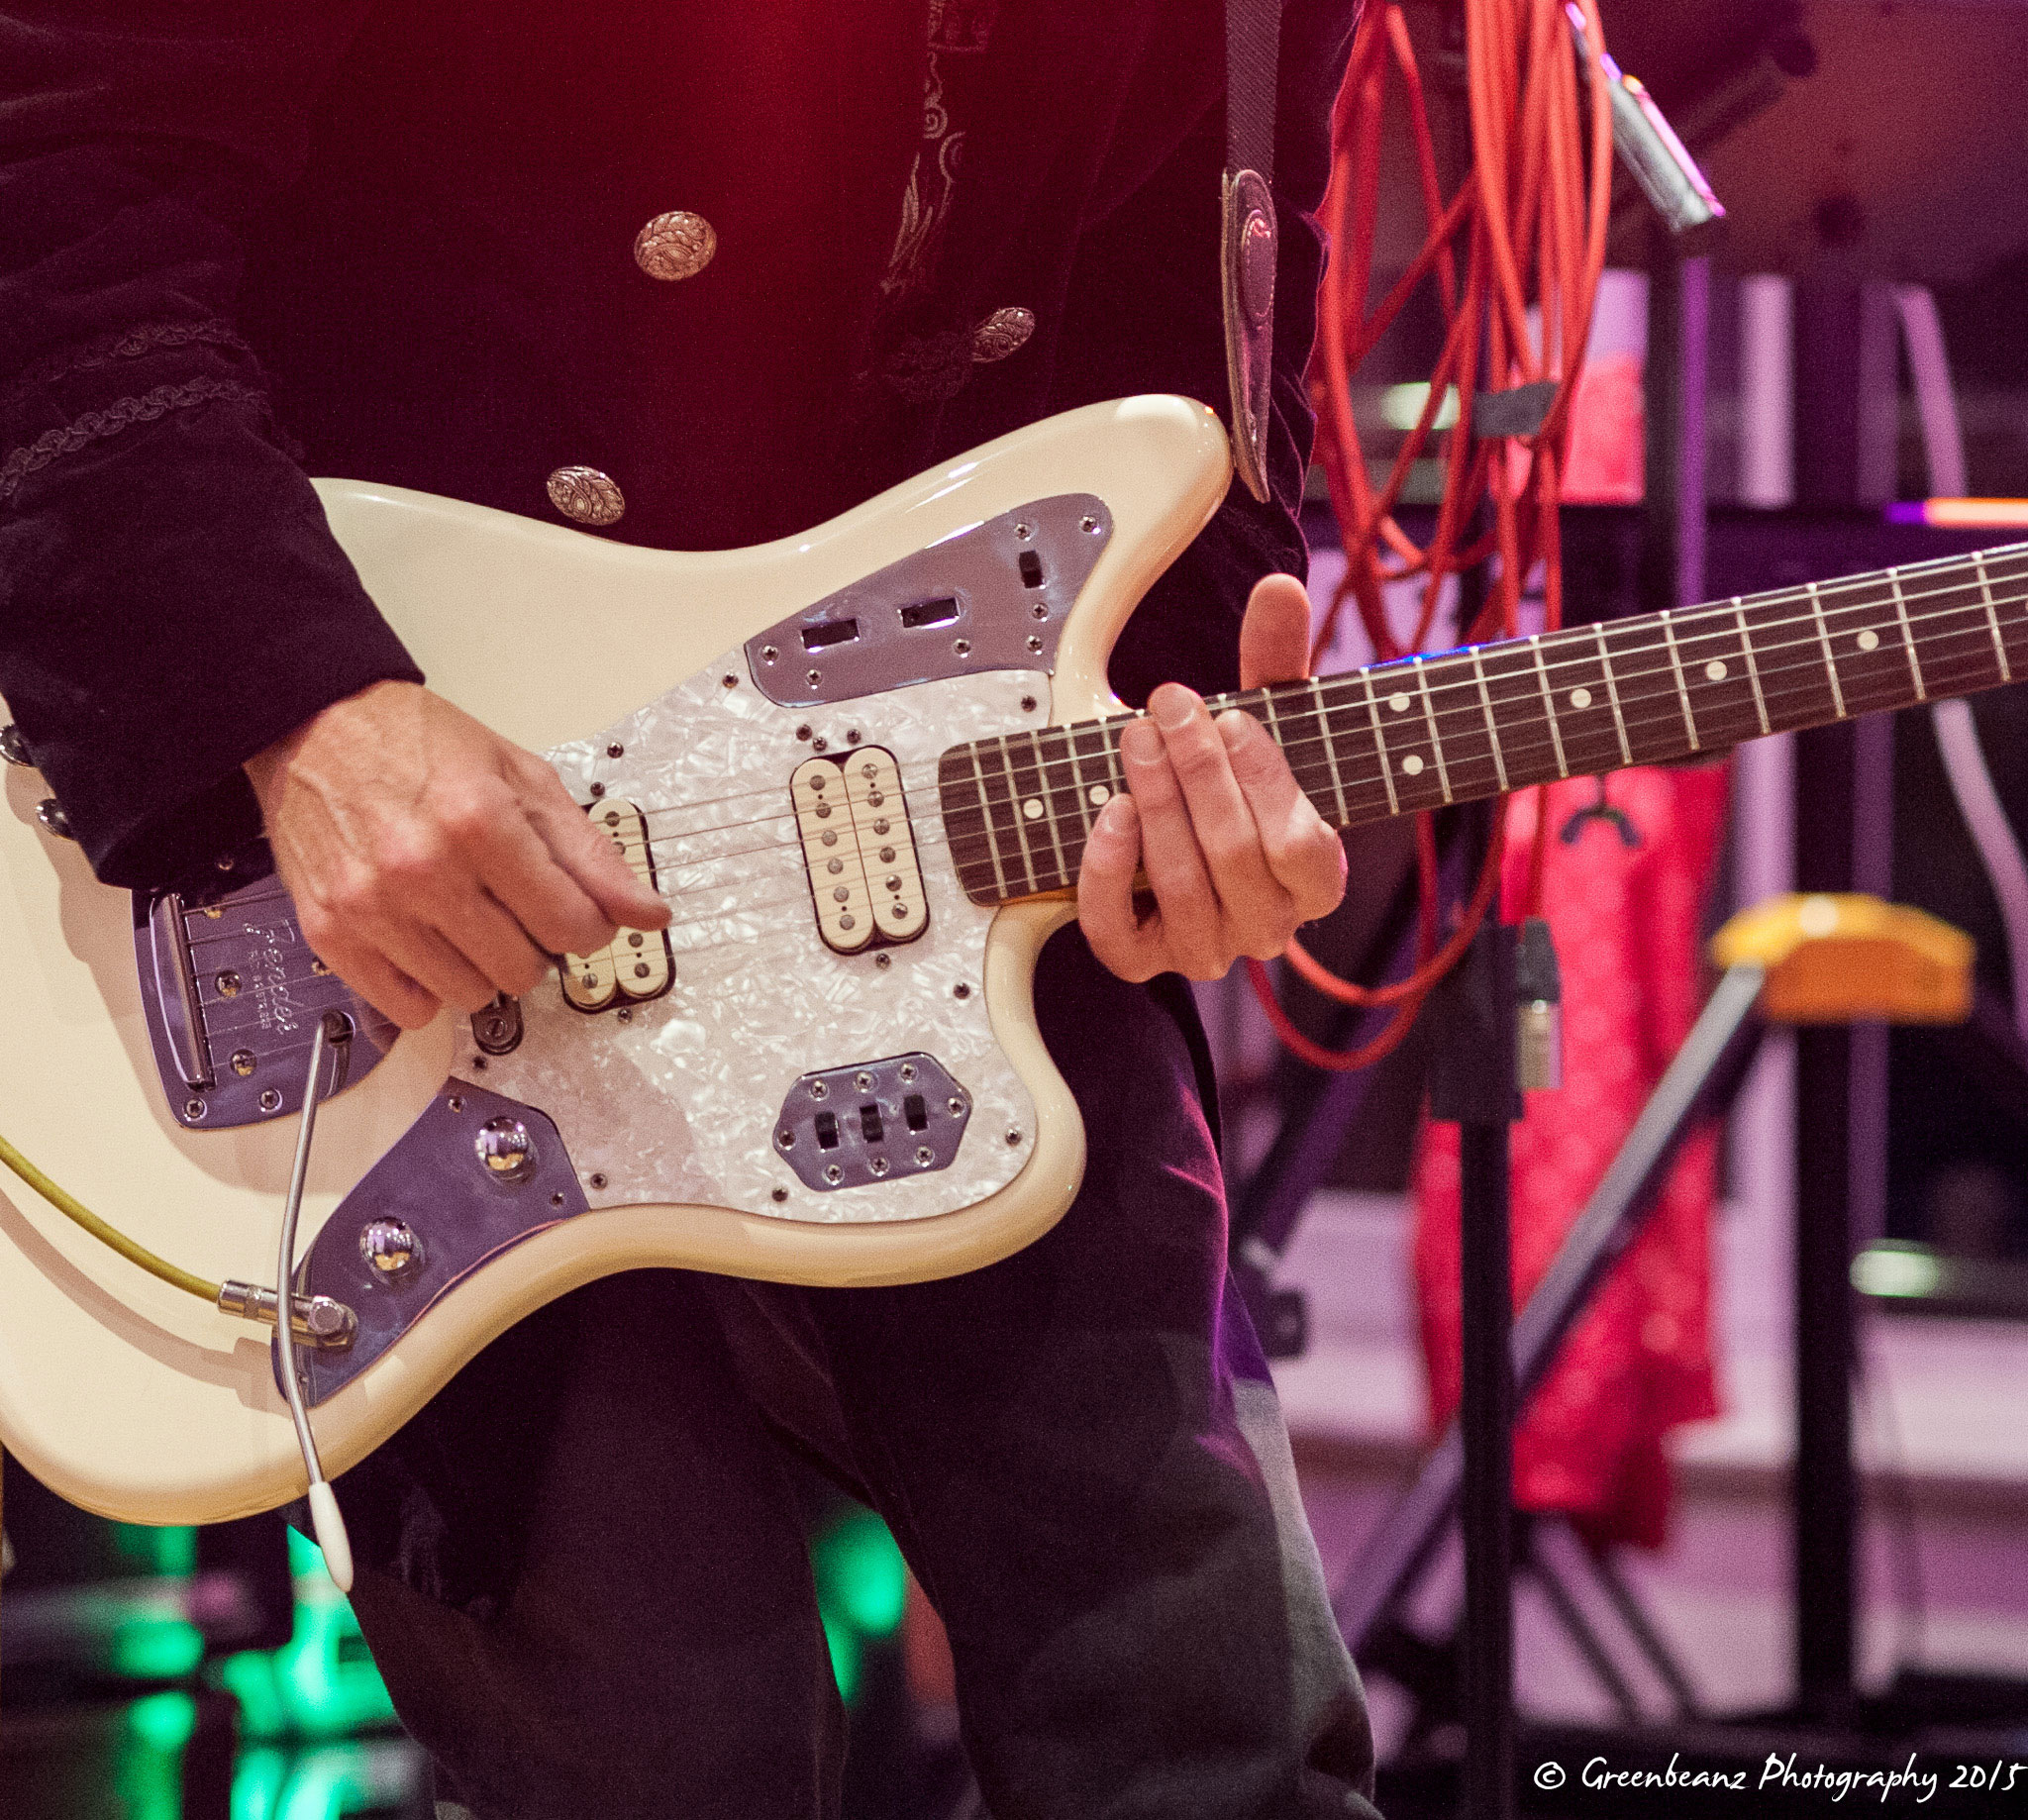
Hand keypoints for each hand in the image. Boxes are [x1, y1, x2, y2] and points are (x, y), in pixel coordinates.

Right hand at [245, 680, 669, 1029]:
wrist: (315, 726)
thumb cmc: (422, 747)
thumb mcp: (523, 778)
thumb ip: (590, 854)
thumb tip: (649, 914)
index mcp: (482, 822)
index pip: (572, 927)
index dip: (589, 927)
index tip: (576, 913)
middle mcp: (424, 870)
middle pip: (523, 971)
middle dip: (534, 945)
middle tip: (512, 906)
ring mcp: (372, 907)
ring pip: (470, 995)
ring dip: (481, 967)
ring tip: (465, 917)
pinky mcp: (331, 934)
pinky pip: (409, 1009)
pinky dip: (429, 986)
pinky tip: (428, 942)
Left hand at [1078, 572, 1346, 982]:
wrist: (1177, 830)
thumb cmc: (1236, 774)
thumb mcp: (1262, 714)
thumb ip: (1277, 659)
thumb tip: (1279, 590)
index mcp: (1316, 877)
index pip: (1301, 847)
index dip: (1264, 781)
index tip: (1230, 717)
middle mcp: (1268, 925)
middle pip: (1235, 857)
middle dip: (1197, 774)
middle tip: (1168, 707)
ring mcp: (1205, 949)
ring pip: (1182, 887)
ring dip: (1156, 804)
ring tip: (1137, 741)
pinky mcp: (1143, 961)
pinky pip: (1120, 933)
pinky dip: (1109, 871)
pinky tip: (1112, 813)